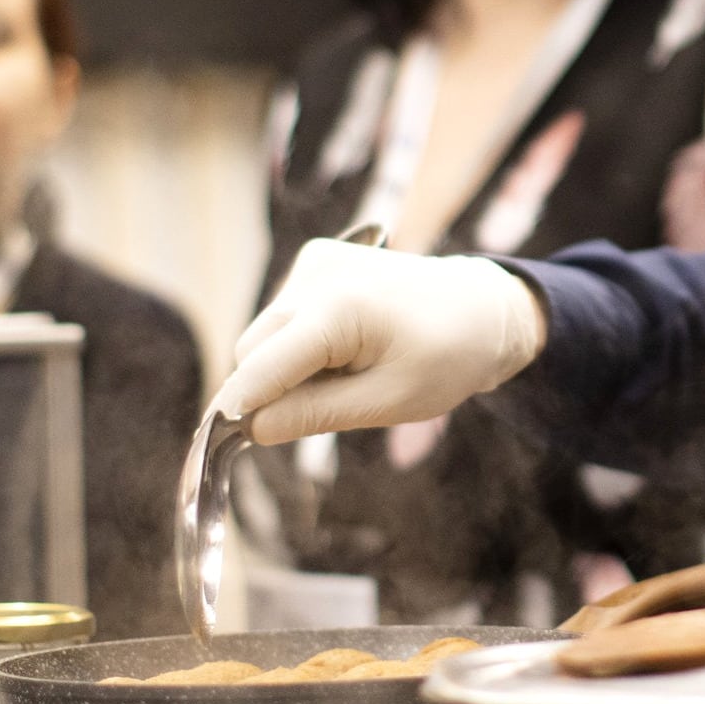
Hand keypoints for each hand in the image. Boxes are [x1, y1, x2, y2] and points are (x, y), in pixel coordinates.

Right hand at [212, 237, 546, 444]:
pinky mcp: (318, 260)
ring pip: (265, 335)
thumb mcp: (390, 401)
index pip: (261, 368)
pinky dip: (303, 341)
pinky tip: (350, 345)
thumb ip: (315, 414)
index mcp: (338, 309)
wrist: (486, 307)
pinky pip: (285, 316)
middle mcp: (316, 274)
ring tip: (354, 369)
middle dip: (273, 388)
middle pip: (253, 350)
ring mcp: (315, 261)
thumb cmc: (451, 355)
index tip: (218, 444)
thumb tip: (250, 428)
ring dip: (290, 365)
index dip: (239, 409)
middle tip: (332, 405)